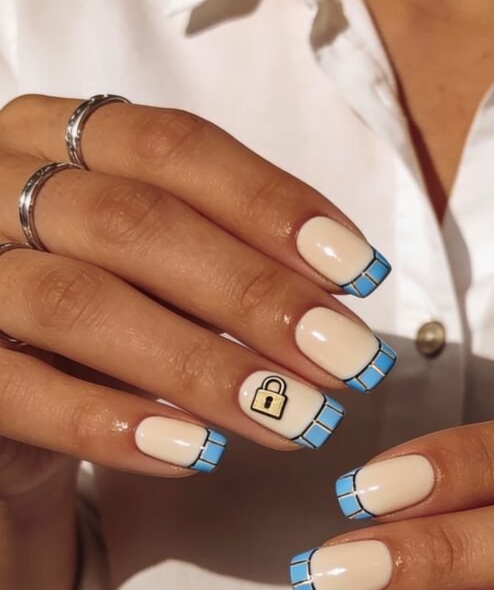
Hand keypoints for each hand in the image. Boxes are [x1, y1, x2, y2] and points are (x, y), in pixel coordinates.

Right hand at [0, 94, 393, 498]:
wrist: (0, 402)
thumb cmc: (94, 328)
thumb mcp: (157, 278)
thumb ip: (225, 272)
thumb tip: (339, 313)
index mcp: (54, 136)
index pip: (172, 147)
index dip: (272, 206)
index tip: (360, 274)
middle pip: (131, 222)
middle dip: (255, 293)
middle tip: (348, 361)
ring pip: (77, 302)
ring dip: (201, 365)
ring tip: (293, 418)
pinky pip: (18, 390)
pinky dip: (113, 423)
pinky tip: (199, 454)